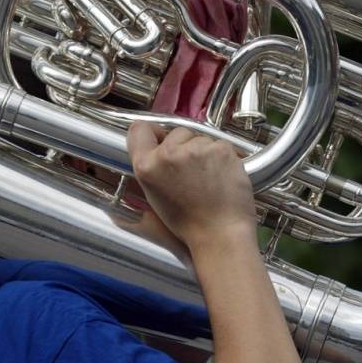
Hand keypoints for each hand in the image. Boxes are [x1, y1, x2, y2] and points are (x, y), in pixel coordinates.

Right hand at [126, 121, 257, 251]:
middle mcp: (168, 154)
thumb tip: (157, 147)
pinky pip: (219, 144)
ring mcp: (195, 149)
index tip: (160, 139)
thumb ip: (152, 167)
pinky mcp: (220, 149)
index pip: (139, 129)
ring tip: (208, 179)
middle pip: (176, 132)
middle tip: (191, 172)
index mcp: (146, 166)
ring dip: (204, 152)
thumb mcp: (155, 196)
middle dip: (184, 146)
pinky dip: (222, 157)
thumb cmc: (189, 222)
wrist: (220, 233)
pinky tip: (221, 176)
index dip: (152, 133)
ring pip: (199, 138)